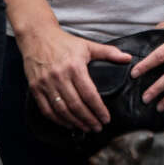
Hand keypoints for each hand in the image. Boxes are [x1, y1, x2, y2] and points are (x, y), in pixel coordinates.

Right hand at [17, 24, 131, 131]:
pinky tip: (68, 124)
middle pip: (75, 105)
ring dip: (74, 122)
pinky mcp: (35, 88)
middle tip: (98, 127)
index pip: (89, 94)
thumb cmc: (65, 42)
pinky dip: (57, 120)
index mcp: (75, 67)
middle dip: (88, 119)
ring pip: (61, 110)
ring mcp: (45, 84)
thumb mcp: (88, 45)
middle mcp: (59, 77)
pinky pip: (46, 109)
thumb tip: (128, 58)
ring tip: (86, 128)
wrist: (37, 37)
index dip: (98, 109)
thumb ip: (109, 53)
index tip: (106, 118)